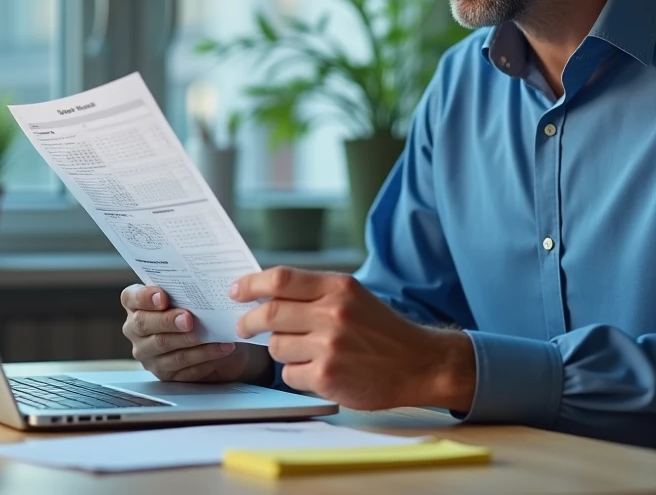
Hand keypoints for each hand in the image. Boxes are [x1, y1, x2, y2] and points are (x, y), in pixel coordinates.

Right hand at [121, 285, 271, 383]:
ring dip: (191, 341)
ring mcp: (148, 353)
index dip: (144, 297)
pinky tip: (221, 349)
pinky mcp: (164, 373)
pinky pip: (182, 367)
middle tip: (189, 318)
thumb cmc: (199, 313)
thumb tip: (206, 277)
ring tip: (214, 334)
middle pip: (144, 324)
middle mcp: (136, 329)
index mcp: (138, 305)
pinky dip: (204, 357)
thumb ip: (189, 288)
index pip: (131, 298)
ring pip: (164, 346)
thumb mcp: (192, 298)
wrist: (215, 342)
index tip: (162, 296)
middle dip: (168, 321)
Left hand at [230, 267, 474, 411]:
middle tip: (243, 326)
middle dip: (248, 321)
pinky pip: (290, 374)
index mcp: (339, 286)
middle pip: (269, 313)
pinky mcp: (327, 376)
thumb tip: (264, 293)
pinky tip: (319, 371)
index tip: (236, 290)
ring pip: (276, 346)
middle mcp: (334, 313)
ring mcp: (329, 346)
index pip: (281, 279)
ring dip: (281, 350)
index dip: (251, 284)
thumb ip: (313, 293)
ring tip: (304, 352)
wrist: (420, 363)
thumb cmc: (382, 330)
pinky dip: (297, 374)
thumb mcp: (353, 297)